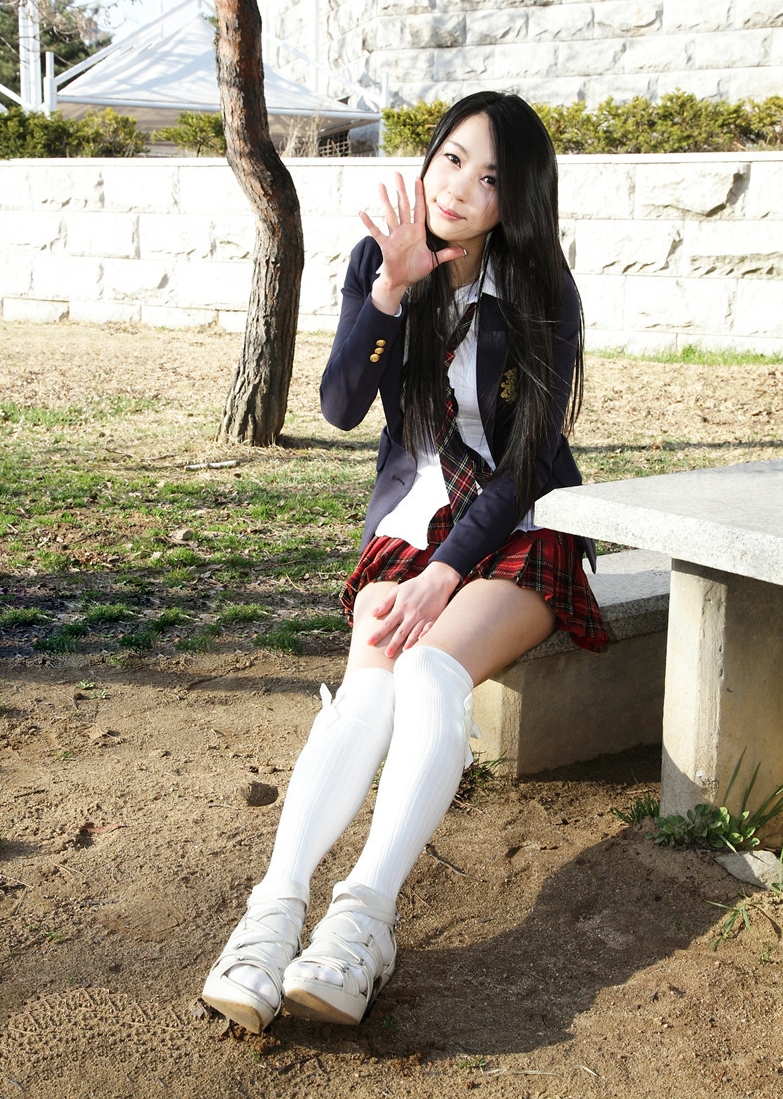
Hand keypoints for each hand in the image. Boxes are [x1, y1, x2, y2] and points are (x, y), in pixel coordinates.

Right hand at [359, 175, 465, 313]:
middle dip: (401, 190)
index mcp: (417, 232)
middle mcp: (405, 230)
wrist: (401, 282)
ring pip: (390, 215)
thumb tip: (463, 251)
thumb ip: (446, 254)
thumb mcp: (433, 261)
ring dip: (385, 200)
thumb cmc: (415, 270)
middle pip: (403, 206)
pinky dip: (369, 223)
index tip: (418, 179)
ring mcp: (394, 236)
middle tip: (397, 174)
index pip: (419, 208)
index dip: (419, 194)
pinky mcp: (386, 245)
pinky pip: (376, 233)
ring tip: (381, 186)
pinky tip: (362, 213)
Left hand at [367, 562, 460, 657]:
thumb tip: (373, 614)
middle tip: (387, 655)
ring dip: (409, 644)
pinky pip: (429, 630)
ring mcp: (424, 617)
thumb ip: (385, 603)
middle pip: (401, 632)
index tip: (369, 642)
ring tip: (403, 655)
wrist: (437, 580)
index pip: (387, 623)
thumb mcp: (398, 590)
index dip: (378, 634)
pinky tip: (421, 644)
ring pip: (415, 633)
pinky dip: (425, 637)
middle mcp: (412, 614)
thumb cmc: (415, 585)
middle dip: (393, 644)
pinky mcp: (434, 618)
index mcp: (401, 607)